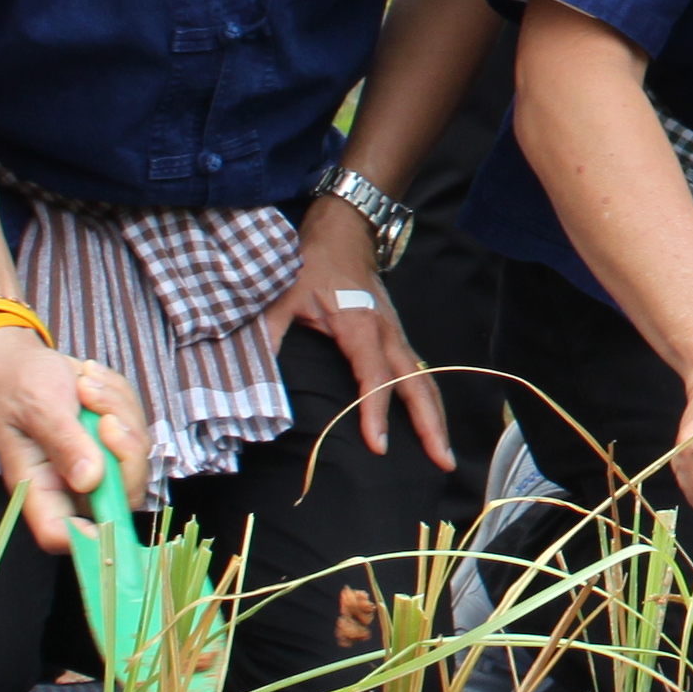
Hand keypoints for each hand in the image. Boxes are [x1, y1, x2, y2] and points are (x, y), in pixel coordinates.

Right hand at [0, 330, 148, 556]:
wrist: (21, 360)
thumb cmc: (18, 383)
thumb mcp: (38, 406)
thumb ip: (64, 442)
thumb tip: (90, 480)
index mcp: (37, 486)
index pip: (60, 534)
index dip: (88, 538)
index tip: (110, 508)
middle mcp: (69, 484)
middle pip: (118, 499)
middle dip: (124, 453)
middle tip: (105, 416)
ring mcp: (95, 465)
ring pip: (135, 459)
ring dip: (121, 414)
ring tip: (86, 385)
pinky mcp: (112, 444)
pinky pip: (138, 430)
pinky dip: (122, 401)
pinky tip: (93, 383)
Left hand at [266, 197, 455, 470]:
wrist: (345, 229)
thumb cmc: (312, 262)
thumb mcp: (282, 294)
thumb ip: (268, 334)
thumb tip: (249, 377)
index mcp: (360, 326)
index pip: (374, 377)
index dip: (376, 412)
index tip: (378, 446)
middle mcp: (387, 333)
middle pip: (417, 384)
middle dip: (431, 423)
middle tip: (442, 462)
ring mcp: (396, 334)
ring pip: (424, 380)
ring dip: (436, 417)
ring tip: (443, 456)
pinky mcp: (397, 335)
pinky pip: (419, 372)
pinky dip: (428, 400)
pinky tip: (430, 424)